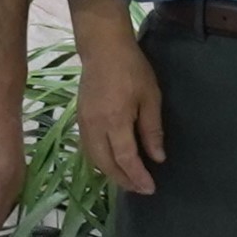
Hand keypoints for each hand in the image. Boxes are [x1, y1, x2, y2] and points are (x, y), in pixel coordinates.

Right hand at [73, 17, 167, 197]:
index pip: (126, 159)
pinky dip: (100, 161)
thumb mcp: (150, 97)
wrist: (103, 47)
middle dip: (123, 180)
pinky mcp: (79, 119)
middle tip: (140, 188)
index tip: (150, 188)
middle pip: (106, 165)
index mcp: (115, 121)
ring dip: (110, 173)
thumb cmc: (132, 69)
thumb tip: (157, 158)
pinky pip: (88, 149)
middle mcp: (95, 127)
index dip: (138, 177)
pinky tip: (112, 161)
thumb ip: (152, 130)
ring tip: (128, 179)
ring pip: (94, 159)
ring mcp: (84, 123)